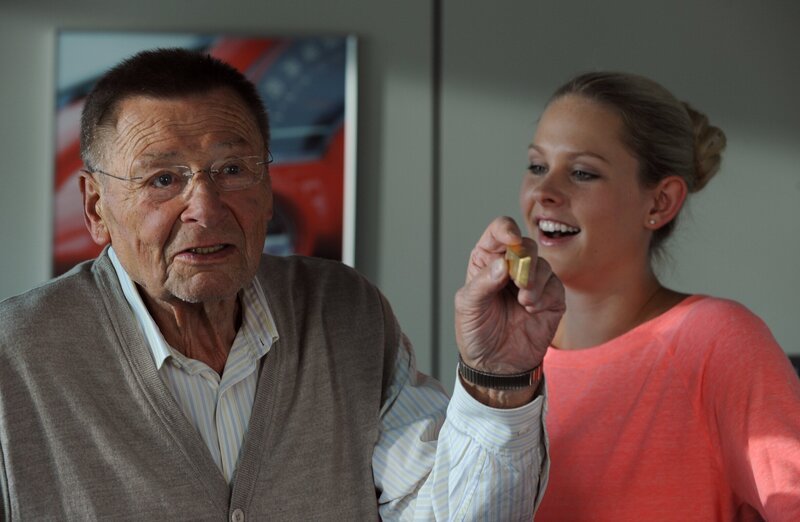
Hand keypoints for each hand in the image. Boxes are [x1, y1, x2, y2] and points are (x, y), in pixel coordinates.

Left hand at [454, 217, 564, 405]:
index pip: (499, 231)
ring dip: (534, 281)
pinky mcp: (550, 299)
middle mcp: (511, 267)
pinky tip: (531, 310)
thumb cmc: (477, 332)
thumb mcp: (468, 307)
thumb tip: (502, 263)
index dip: (506, 230)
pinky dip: (544, 296)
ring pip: (543, 264)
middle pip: (526, 244)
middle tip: (518, 282)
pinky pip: (555, 286)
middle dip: (524, 260)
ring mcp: (532, 282)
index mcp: (487, 261)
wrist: (496, 366)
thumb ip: (482, 283)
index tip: (511, 242)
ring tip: (523, 302)